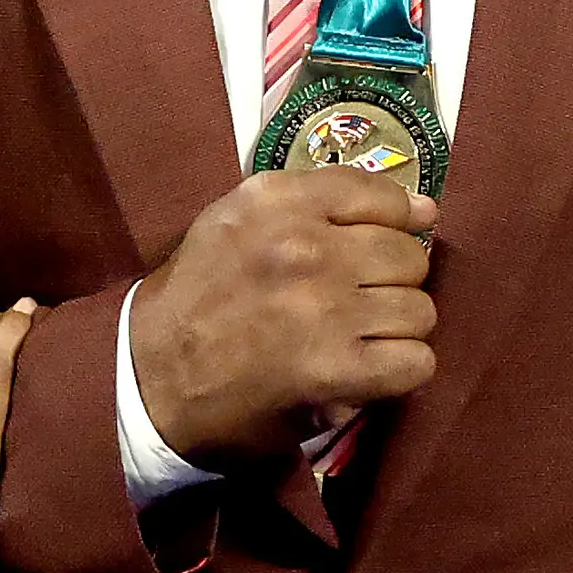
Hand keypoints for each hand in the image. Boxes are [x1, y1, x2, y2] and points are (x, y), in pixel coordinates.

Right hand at [128, 171, 439, 464]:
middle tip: (356, 304)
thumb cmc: (197, 296)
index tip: (376, 250)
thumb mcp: (237, 220)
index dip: (392, 226)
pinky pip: (416, 361)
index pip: (382, 194)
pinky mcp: (335, 369)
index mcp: (276, 200)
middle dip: (391, 282)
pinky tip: (364, 372)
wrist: (148, 378)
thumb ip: (319, 202)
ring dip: (394, 330)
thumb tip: (424, 208)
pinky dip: (398, 373)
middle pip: (409, 256)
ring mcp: (324, 308)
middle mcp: (304, 245)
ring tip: (356, 340)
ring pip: (419, 311)